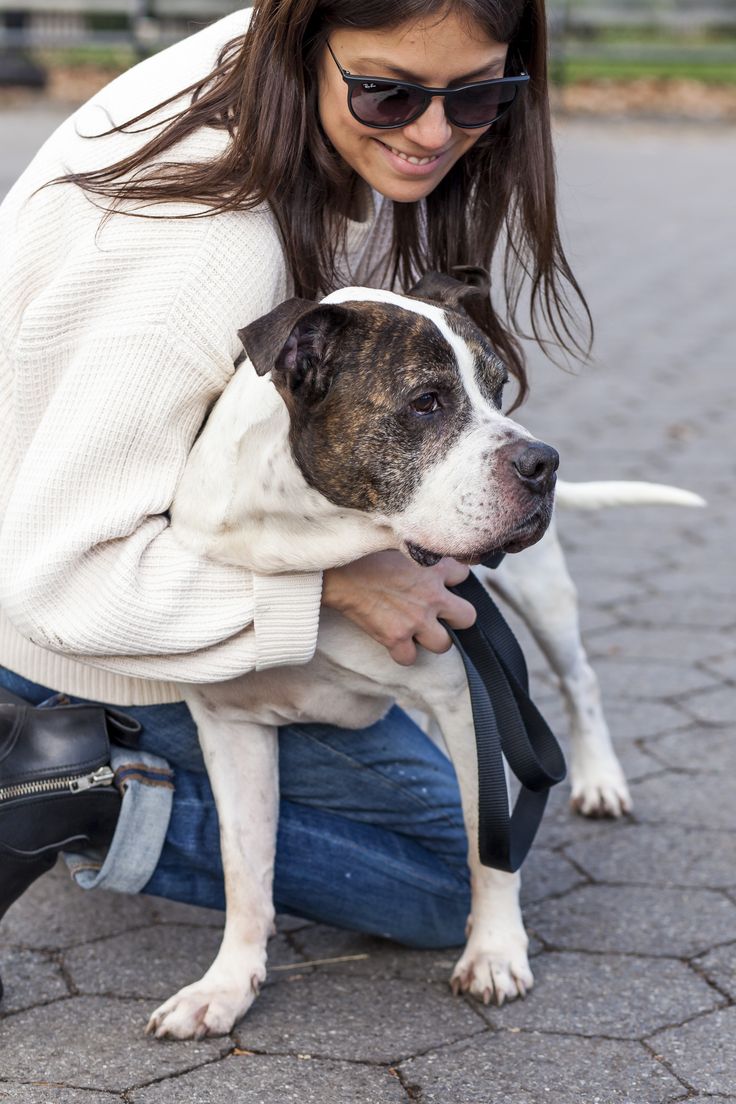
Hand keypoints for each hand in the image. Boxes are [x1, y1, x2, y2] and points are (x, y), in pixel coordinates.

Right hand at [322, 550, 476, 665]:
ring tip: (419, 631)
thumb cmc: (365, 552)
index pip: (465, 576)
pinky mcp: (395, 638)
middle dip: (456, 618)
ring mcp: (415, 620)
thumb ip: (420, 550)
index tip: (441, 581)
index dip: (452, 580)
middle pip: (467, 617)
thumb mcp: (401, 540)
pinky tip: (395, 641)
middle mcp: (431, 595)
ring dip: (432, 639)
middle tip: (440, 614)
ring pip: (443, 645)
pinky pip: (409, 659)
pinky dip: (402, 653)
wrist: (337, 571)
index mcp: (434, 567)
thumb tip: (427, 551)